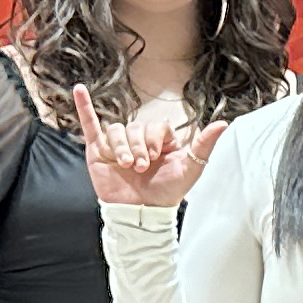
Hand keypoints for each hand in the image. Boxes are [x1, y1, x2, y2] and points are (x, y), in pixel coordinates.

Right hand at [69, 83, 226, 206]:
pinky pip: (90, 125)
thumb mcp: (191, 168)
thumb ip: (204, 145)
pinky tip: (78, 89)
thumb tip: (224, 123)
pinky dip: (84, 107)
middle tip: (141, 167)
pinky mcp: (98, 151)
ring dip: (121, 147)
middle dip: (138, 147)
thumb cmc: (167, 192)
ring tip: (125, 165)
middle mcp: (137, 140)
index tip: (158, 157)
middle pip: (134, 128)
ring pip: (116, 131)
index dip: (155, 139)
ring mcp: (117, 144)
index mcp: (158, 140)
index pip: (155, 125)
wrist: (142, 213)